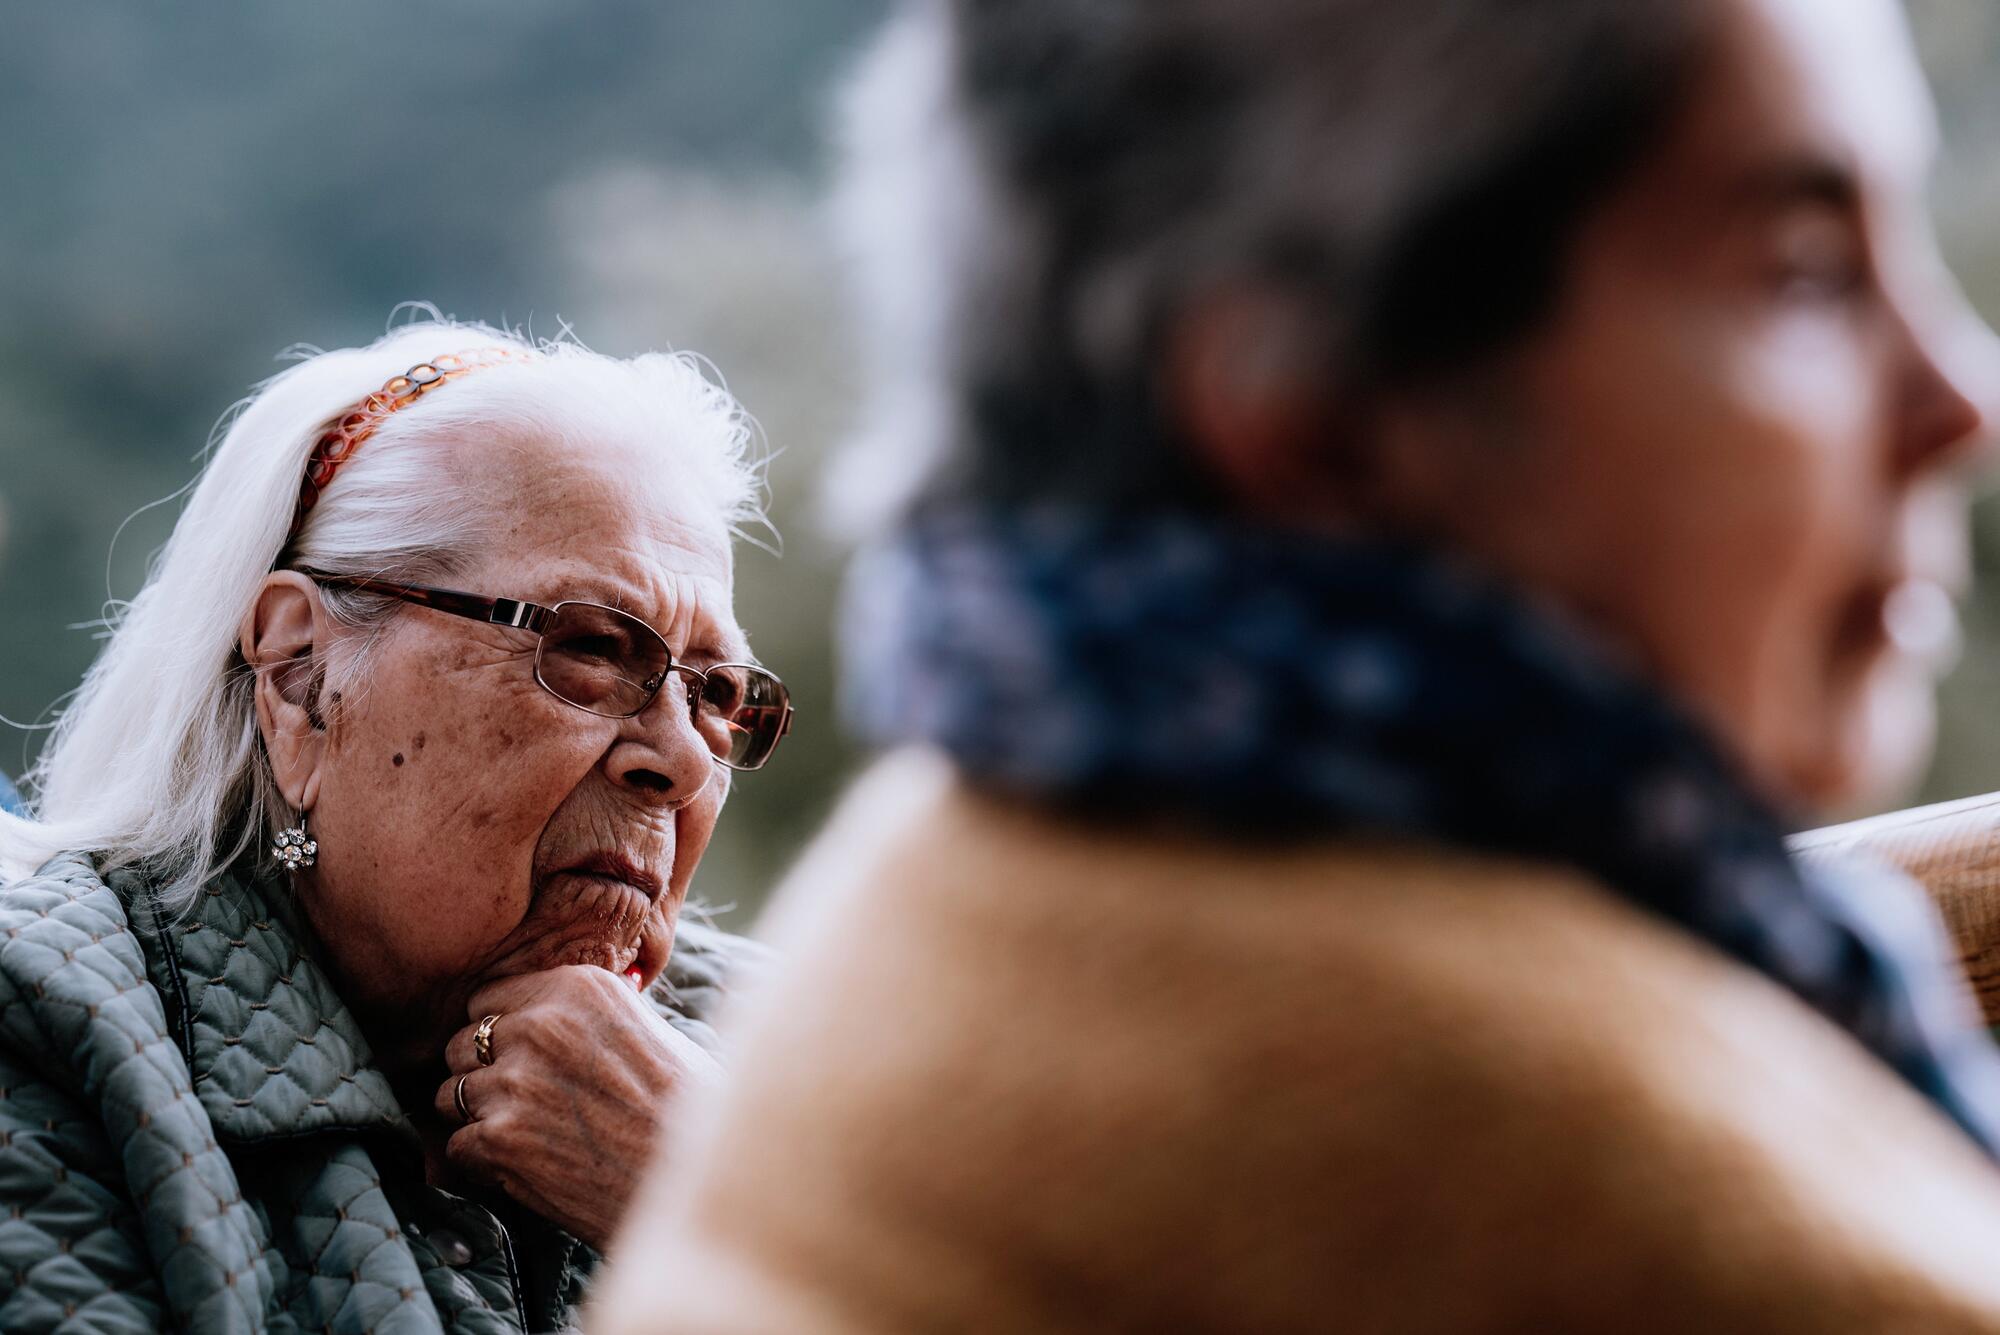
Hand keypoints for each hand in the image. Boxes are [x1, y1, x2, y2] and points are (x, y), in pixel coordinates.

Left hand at [435, 965, 722, 1247]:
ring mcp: (515, 1081)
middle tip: (522, 1103)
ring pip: (451, 1093)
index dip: (500, 1030)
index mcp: (578, 987)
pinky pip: (458, 1144)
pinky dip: (482, 1162)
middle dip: (484, 1074)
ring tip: (524, 1135)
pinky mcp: (501, 1138)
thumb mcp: (643, 1029)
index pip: (488, 996)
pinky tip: (525, 1166)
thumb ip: (584, 1015)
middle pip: (463, 1041)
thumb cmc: (684, 1108)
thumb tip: (539, 1014)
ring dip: (478, 1116)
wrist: (694, 1180)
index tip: (521, 1056)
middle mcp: (540, 1025)